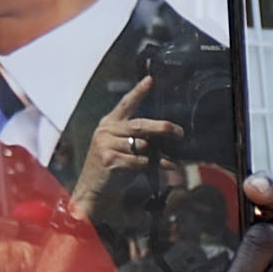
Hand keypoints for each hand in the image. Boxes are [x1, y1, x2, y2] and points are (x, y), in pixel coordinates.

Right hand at [67, 77, 181, 218]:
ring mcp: (106, 144)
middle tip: (179, 132)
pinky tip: (164, 168)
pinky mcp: (109, 159)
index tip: (150, 80)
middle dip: (162, 128)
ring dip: (158, 155)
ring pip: (142, 145)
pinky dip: (153, 165)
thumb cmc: (113, 170)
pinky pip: (139, 160)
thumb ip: (138, 139)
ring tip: (169, 160)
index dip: (139, 91)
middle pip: (140, 125)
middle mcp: (106, 131)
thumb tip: (165, 136)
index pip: (126, 104)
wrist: (93, 191)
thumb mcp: (122, 149)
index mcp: (109, 124)